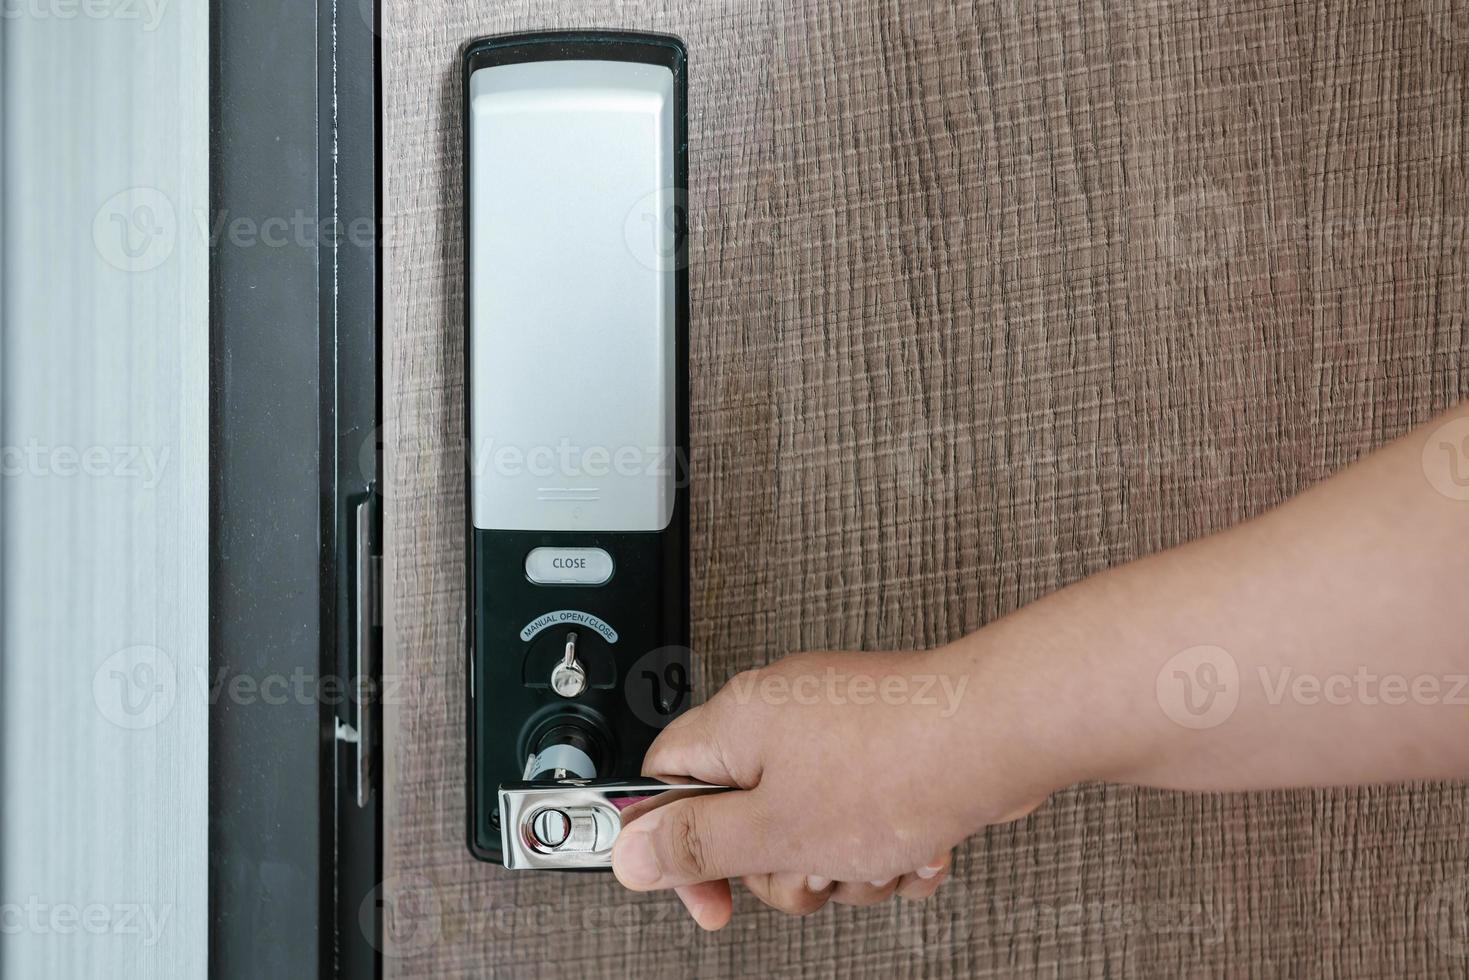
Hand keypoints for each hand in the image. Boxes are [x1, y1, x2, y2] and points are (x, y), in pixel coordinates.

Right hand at [610, 648, 1053, 928]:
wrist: (1000, 735)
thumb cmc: (899, 765)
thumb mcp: (776, 830)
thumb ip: (696, 844)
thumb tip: (631, 854)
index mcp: (739, 721)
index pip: (665, 779)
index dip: (675, 844)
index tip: (708, 893)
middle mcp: (784, 715)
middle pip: (744, 819)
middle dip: (785, 867)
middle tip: (815, 867)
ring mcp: (839, 730)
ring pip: (811, 830)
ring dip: (846, 865)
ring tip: (880, 854)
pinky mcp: (885, 748)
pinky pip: (863, 818)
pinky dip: (887, 844)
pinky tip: (916, 845)